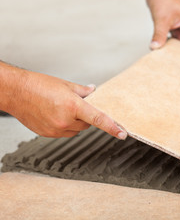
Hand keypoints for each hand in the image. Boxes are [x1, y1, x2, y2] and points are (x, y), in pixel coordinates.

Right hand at [0, 63, 126, 138]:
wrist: (16, 92)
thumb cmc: (38, 85)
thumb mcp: (65, 85)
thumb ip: (83, 91)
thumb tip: (94, 91)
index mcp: (73, 106)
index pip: (98, 118)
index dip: (112, 127)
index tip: (122, 133)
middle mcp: (65, 120)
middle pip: (87, 124)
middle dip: (86, 116)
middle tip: (76, 105)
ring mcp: (56, 129)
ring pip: (76, 130)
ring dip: (75, 122)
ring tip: (61, 108)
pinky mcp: (48, 134)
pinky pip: (64, 133)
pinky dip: (65, 126)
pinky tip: (54, 115)